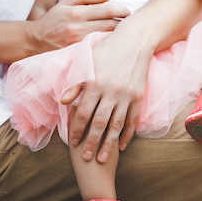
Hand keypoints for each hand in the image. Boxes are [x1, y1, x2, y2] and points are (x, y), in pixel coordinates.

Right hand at [31, 0, 129, 51]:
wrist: (35, 41)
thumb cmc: (53, 19)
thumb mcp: (66, 2)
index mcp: (77, 13)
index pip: (107, 10)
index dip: (121, 10)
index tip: (127, 11)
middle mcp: (79, 29)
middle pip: (111, 26)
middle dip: (123, 23)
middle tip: (129, 22)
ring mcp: (80, 44)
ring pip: (107, 39)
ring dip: (118, 35)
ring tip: (124, 32)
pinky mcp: (79, 56)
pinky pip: (100, 50)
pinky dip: (108, 45)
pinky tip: (112, 44)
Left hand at [62, 26, 149, 163]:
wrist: (134, 42)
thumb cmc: (107, 51)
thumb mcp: (87, 63)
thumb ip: (75, 84)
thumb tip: (62, 102)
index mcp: (95, 83)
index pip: (83, 113)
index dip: (76, 129)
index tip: (72, 142)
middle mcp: (111, 91)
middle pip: (99, 123)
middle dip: (91, 142)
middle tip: (85, 157)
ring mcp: (126, 95)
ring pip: (116, 125)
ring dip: (109, 144)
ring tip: (102, 158)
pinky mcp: (138, 97)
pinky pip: (133, 120)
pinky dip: (128, 134)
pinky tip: (123, 146)